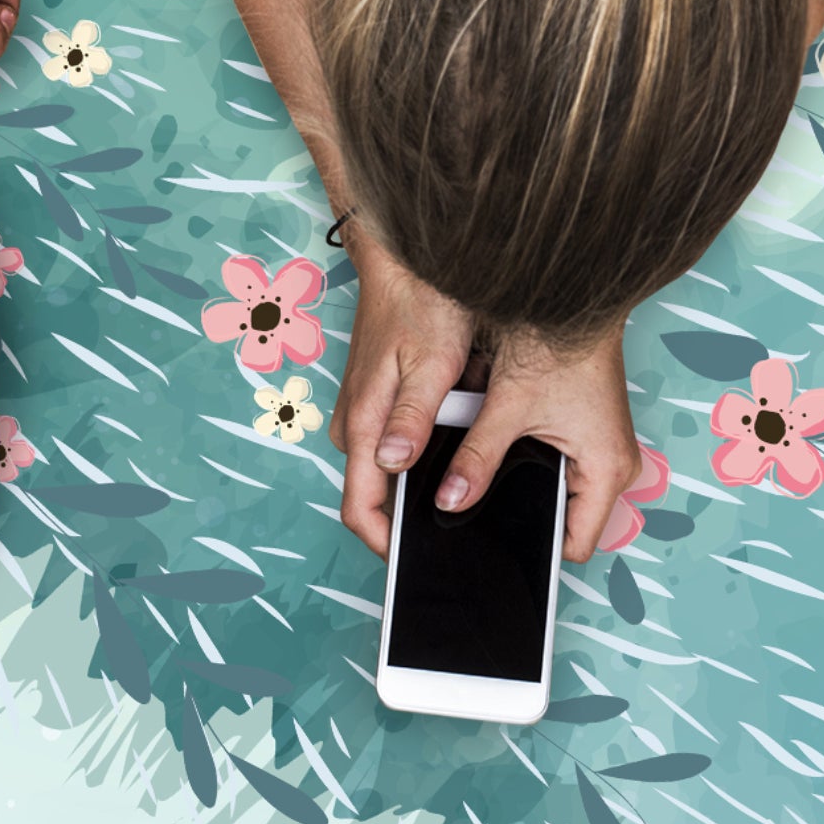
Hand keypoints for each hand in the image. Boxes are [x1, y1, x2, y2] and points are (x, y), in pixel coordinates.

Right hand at [330, 228, 473, 556]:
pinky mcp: (378, 399)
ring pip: (388, 469)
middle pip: (375, 495)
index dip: (386, 546)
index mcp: (364, 425)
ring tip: (467, 481)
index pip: (359, 510)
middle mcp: (356, 425)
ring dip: (420, 480)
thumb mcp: (431, 362)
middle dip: (412, 516)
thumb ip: (411, 418)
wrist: (405, 258)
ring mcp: (364, 411)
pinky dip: (422, 453)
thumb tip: (392, 465)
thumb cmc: (421, 303)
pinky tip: (457, 442)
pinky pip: (395, 443)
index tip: (419, 565)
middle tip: (463, 525)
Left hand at [442, 327, 643, 564]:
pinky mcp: (587, 430)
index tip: (491, 545)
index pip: (571, 544)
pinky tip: (502, 445)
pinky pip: (558, 462)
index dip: (531, 548)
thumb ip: (477, 459)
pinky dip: (529, 458)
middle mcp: (613, 465)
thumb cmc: (557, 342)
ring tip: (487, 473)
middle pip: (563, 518)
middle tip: (476, 512)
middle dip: (521, 516)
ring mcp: (601, 448)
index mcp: (606, 470)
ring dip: (524, 483)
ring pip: (556, 489)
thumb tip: (450, 501)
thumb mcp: (507, 407)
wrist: (573, 293)